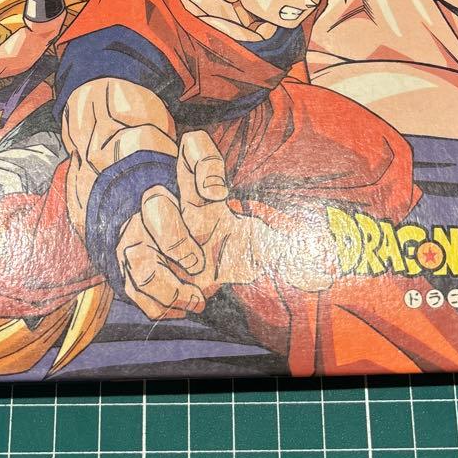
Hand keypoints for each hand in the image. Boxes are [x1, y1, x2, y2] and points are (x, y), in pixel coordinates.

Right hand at [115, 131, 336, 318]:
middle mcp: (169, 210)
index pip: (193, 152)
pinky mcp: (136, 270)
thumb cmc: (229, 250)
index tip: (217, 190)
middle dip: (173, 234)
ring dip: (161, 278)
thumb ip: (287, 253)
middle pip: (154, 199)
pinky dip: (159, 302)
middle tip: (198, 261)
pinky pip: (132, 285)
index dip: (200, 162)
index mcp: (200, 195)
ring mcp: (146, 240)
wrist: (197, 274)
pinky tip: (186, 305)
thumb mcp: (260, 244)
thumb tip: (325, 273)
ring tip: (192, 292)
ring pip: (133, 247)